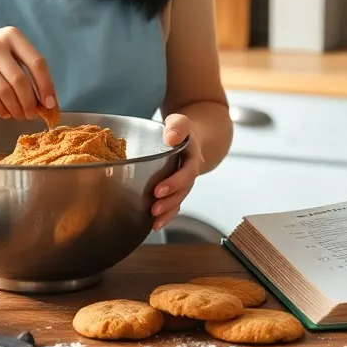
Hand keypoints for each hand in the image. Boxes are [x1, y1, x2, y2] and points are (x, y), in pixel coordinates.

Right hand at [0, 27, 55, 119]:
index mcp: (12, 35)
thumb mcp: (8, 47)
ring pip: (5, 92)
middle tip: (32, 114)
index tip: (50, 103)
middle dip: (29, 102)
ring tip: (19, 115)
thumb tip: (45, 100)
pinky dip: (1, 109)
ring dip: (16, 108)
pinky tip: (5, 113)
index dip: (46, 85)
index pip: (37, 63)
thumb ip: (26, 66)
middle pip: (20, 81)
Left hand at [152, 113, 202, 230]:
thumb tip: (170, 138)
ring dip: (167, 212)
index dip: (175, 182)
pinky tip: (153, 225)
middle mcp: (190, 172)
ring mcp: (184, 183)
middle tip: (154, 208)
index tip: (158, 190)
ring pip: (179, 200)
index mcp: (192, 157)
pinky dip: (165, 216)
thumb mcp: (180, 122)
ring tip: (154, 221)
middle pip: (183, 190)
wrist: (189, 137)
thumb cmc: (180, 130)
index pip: (187, 172)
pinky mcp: (176, 190)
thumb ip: (178, 126)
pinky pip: (174, 205)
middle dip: (169, 201)